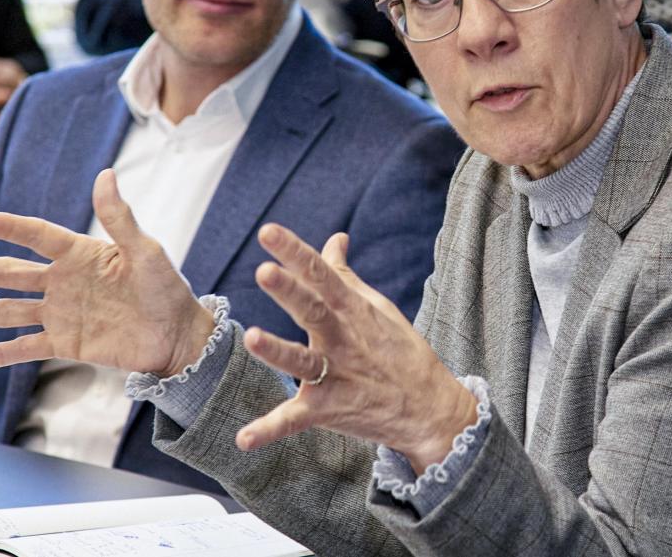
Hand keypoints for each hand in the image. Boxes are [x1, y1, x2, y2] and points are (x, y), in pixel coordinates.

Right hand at [0, 169, 213, 376]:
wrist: (179, 334)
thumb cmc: (168, 288)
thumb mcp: (147, 251)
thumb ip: (120, 217)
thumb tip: (106, 175)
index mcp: (82, 255)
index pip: (38, 236)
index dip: (11, 228)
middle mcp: (64, 282)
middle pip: (10, 274)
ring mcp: (62, 314)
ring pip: (9, 311)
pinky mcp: (66, 343)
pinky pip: (26, 348)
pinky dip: (0, 353)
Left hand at [238, 226, 477, 472]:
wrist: (429, 406)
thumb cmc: (398, 350)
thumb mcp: (375, 307)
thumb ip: (344, 274)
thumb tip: (335, 238)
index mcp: (352, 310)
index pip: (320, 274)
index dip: (294, 252)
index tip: (268, 231)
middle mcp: (342, 339)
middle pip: (312, 310)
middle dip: (289, 291)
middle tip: (264, 271)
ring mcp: (336, 375)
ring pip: (302, 361)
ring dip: (277, 350)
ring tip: (250, 337)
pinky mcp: (329, 409)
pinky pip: (295, 420)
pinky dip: (269, 430)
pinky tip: (243, 439)